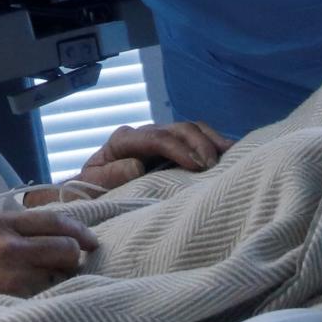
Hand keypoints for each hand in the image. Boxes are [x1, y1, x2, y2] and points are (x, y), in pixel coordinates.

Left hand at [75, 121, 232, 190]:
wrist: (90, 192)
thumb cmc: (92, 191)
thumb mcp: (93, 185)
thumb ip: (112, 175)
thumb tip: (137, 166)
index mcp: (123, 140)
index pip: (155, 138)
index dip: (178, 149)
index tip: (197, 166)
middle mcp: (143, 134)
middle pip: (176, 129)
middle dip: (198, 143)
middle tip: (213, 165)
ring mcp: (159, 138)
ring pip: (189, 129)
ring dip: (210, 140)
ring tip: (229, 155)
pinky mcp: (172, 147)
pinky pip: (196, 138)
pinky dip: (213, 142)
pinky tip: (230, 152)